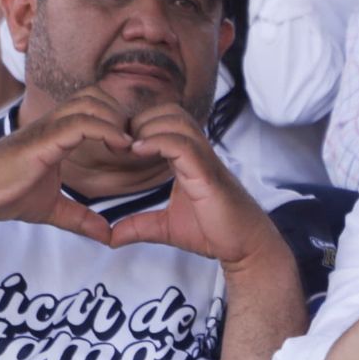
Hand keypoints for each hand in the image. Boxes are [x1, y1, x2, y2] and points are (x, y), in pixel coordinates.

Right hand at [0, 89, 134, 242]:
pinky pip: (81, 123)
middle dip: (120, 113)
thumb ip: (79, 217)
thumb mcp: (51, 208)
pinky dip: (105, 130)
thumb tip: (105, 235)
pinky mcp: (43, 139)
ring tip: (128, 146)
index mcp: (57, 133)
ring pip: (90, 102)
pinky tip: (119, 147)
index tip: (135, 147)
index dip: (117, 120)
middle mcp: (53, 123)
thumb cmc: (3, 192)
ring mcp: (48, 128)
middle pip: (96, 95)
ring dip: (115, 119)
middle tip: (134, 142)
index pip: (93, 107)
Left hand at [106, 103, 281, 268]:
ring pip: (178, 122)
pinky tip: (138, 151)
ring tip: (129, 147)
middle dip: (142, 119)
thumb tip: (112, 237)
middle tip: (121, 143)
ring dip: (148, 127)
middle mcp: (199, 154)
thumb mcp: (166, 228)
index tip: (119, 145)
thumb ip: (140, 227)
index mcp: (189, 160)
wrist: (246, 247)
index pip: (166, 122)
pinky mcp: (208, 175)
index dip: (140, 125)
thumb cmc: (216, 232)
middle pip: (171, 112)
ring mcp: (205, 162)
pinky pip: (184, 145)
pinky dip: (158, 142)